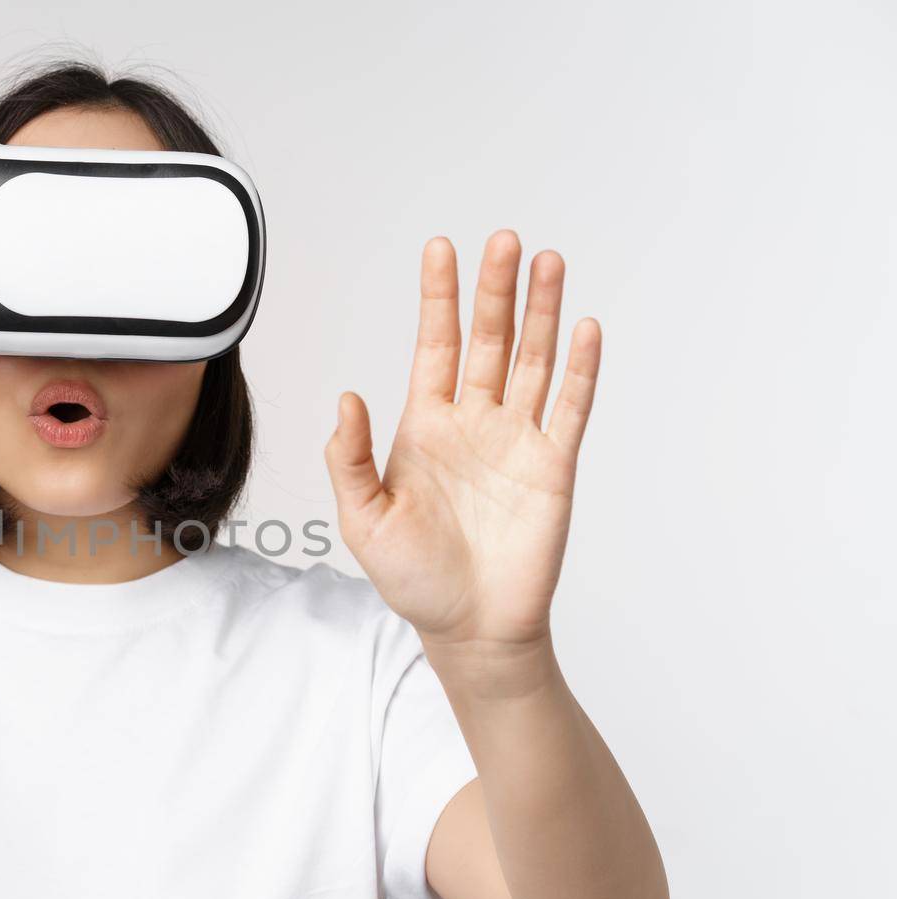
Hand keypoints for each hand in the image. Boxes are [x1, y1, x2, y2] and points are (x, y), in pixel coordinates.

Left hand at [324, 231, 601, 651]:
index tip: (441, 249)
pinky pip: (570, 407)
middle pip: (488, 339)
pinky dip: (580, 368)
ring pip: (532, 360)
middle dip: (496, 289)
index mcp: (425, 426)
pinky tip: (584, 328)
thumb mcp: (363, 518)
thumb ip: (350, 457)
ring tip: (547, 261)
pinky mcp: (554, 466)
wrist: (470, 627)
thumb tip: (346, 397)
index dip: (438, 297)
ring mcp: (517, 440)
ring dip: (541, 313)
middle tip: (504, 240)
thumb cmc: (413, 578)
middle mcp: (474, 422)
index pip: (435, 345)